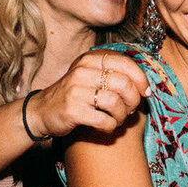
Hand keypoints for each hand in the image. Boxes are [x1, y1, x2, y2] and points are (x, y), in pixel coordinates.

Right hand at [27, 50, 149, 137]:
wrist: (41, 111)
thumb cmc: (74, 95)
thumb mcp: (90, 76)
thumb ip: (114, 75)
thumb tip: (145, 86)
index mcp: (90, 60)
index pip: (125, 63)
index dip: (141, 79)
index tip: (146, 93)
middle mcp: (82, 72)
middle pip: (124, 84)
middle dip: (133, 101)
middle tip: (129, 110)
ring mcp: (76, 90)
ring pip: (115, 102)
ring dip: (122, 116)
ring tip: (117, 119)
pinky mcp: (73, 110)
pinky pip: (104, 120)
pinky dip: (111, 126)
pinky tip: (107, 126)